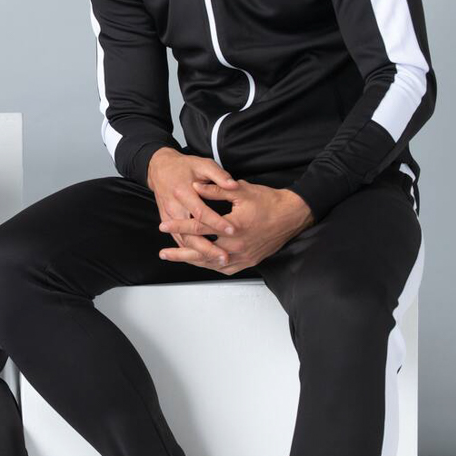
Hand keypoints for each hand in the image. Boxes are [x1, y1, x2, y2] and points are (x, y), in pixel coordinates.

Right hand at [147, 148, 239, 266]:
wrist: (159, 168)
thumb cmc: (183, 166)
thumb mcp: (202, 164)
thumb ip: (218, 175)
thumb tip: (233, 185)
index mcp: (182, 191)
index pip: (200, 211)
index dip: (216, 222)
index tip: (232, 230)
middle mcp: (173, 206)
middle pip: (190, 233)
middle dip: (208, 247)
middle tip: (225, 256)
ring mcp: (168, 216)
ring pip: (183, 240)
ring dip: (200, 253)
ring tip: (218, 260)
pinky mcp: (167, 221)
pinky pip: (178, 239)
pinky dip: (190, 251)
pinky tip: (204, 258)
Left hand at [159, 182, 313, 274]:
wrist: (292, 215)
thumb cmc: (268, 201)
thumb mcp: (240, 191)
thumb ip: (215, 190)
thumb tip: (194, 186)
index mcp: (233, 227)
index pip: (199, 228)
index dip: (179, 227)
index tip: (163, 226)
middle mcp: (237, 246)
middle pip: (202, 252)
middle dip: (180, 253)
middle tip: (163, 253)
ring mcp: (244, 257)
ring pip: (212, 263)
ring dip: (193, 261)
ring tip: (176, 259)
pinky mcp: (249, 262)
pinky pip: (225, 268)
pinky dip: (210, 266)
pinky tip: (199, 263)